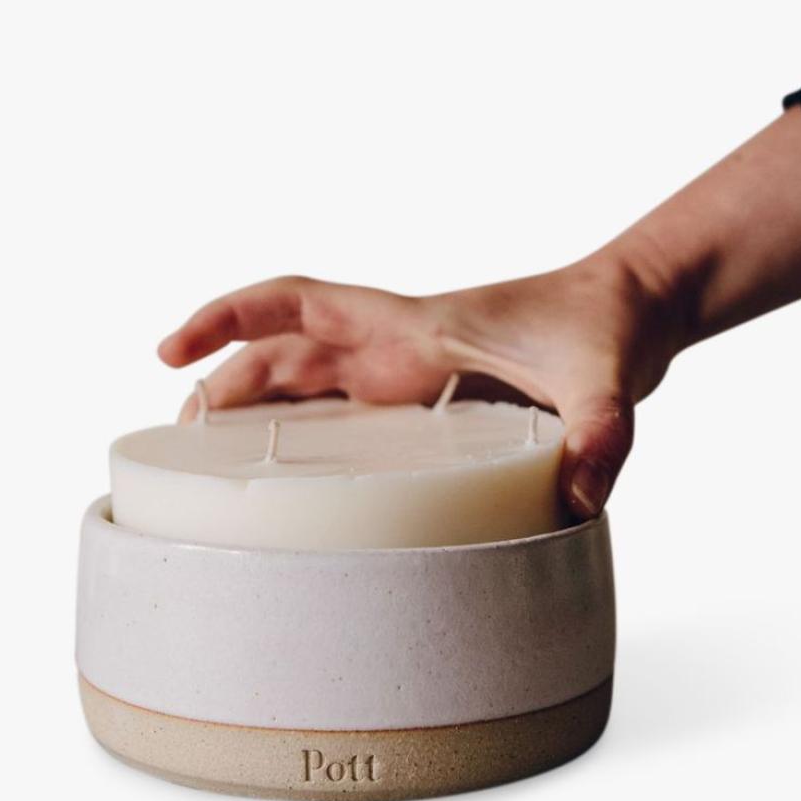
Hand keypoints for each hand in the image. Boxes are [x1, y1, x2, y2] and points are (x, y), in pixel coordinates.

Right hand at [157, 248, 681, 518]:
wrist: (628, 307)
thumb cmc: (605, 323)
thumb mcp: (605, 379)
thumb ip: (598, 431)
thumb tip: (577, 497)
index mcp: (412, 326)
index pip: (297, 303)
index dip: (228, 318)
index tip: (172, 347)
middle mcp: (396, 346)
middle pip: (280, 353)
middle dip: (221, 383)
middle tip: (178, 445)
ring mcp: (406, 372)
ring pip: (303, 381)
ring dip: (253, 408)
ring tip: (210, 465)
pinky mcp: (425, 397)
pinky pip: (343, 411)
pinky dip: (304, 432)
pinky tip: (297, 481)